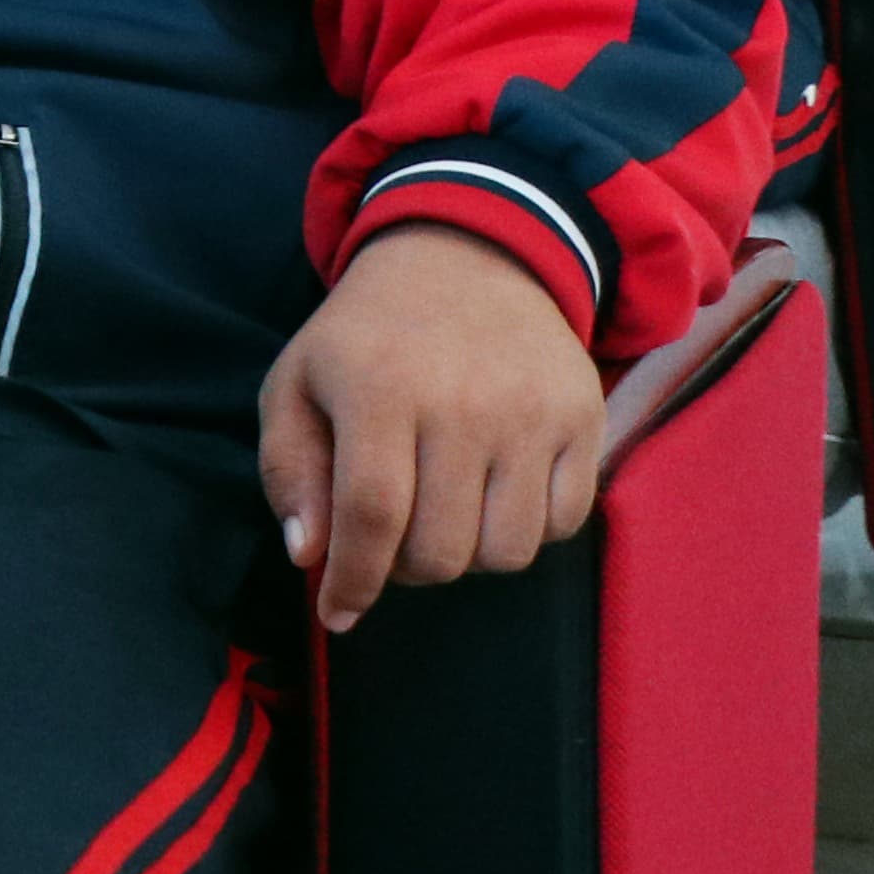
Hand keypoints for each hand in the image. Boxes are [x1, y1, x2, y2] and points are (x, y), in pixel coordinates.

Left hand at [257, 224, 604, 629]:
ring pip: (506, 553)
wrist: (468, 258)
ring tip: (441, 514)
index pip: (372, 516)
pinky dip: (525, 531)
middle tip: (390, 538)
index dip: (355, 580)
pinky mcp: (584, 419)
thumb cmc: (367, 336)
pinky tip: (492, 494)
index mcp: (379, 389)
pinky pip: (563, 525)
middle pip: (441, 551)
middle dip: (404, 569)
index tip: (338, 615)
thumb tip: (310, 555)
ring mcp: (532, 413)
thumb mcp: (297, 382)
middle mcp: (462, 403)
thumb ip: (290, 469)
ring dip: (466, 557)